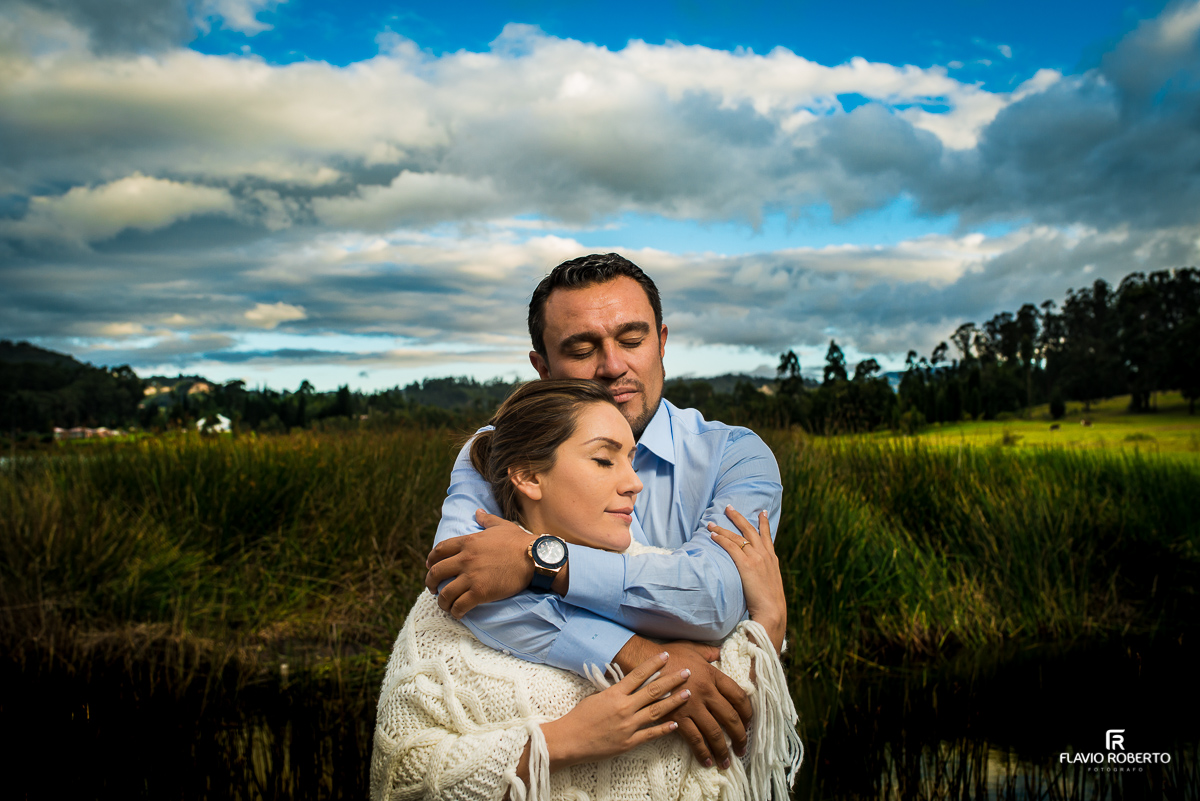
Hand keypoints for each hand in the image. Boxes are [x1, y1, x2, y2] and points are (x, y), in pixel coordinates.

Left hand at [424, 510, 534, 617]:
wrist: (534, 558)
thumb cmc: (519, 541)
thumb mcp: (500, 525)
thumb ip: (486, 520)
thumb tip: (477, 512)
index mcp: (468, 542)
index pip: (440, 550)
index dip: (431, 559)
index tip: (429, 566)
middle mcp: (465, 559)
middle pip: (436, 572)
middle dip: (430, 582)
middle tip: (432, 588)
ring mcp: (472, 576)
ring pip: (445, 593)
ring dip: (442, 601)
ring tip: (445, 605)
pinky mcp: (480, 592)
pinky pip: (460, 605)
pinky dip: (456, 611)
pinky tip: (458, 613)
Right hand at [541, 651, 691, 768]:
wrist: (568, 740)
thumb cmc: (579, 717)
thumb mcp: (596, 697)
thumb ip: (615, 692)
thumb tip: (629, 684)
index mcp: (614, 694)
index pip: (638, 674)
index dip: (653, 664)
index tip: (666, 656)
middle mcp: (623, 708)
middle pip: (653, 691)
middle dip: (672, 680)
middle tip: (686, 672)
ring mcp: (627, 726)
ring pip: (656, 712)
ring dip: (673, 702)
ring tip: (688, 694)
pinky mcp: (628, 742)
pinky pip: (650, 734)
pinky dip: (664, 729)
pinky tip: (676, 724)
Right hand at [615, 637, 751, 769]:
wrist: (643, 663)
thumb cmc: (668, 655)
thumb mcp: (692, 648)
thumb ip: (708, 652)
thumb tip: (718, 652)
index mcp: (712, 675)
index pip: (738, 696)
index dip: (747, 712)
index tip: (748, 722)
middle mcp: (706, 692)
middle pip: (730, 718)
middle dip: (740, 736)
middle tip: (743, 748)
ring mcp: (692, 706)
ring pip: (714, 732)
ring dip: (723, 749)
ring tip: (727, 762)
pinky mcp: (678, 717)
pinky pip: (694, 739)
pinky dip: (702, 752)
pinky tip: (707, 761)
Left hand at [708, 506, 785, 654]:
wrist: (773, 612)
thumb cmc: (770, 605)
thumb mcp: (771, 586)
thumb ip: (764, 578)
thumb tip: (756, 579)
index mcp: (773, 560)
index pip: (767, 536)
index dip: (764, 523)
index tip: (762, 512)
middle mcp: (765, 555)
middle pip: (750, 530)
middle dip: (739, 517)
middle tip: (729, 507)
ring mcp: (756, 559)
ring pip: (738, 537)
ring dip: (723, 528)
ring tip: (711, 522)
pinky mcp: (746, 564)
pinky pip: (731, 546)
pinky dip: (721, 539)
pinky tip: (712, 535)